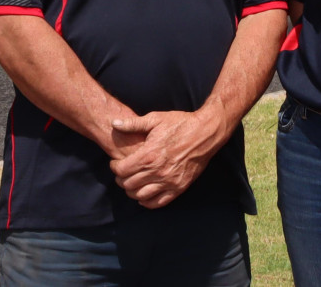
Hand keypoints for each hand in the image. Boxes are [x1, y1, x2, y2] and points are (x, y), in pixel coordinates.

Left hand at [108, 109, 223, 207]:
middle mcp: (157, 171)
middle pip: (128, 185)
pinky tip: (144, 194)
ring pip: (140, 195)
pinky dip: (147, 202)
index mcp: (149, 155)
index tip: (116, 163)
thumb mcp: (156, 119)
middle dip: (121, 179)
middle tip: (123, 173)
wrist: (206, 133)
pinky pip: (157, 202)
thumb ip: (133, 124)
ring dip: (132, 191)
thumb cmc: (181, 124)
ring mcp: (168, 181)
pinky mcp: (179, 187)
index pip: (121, 170)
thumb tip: (114, 123)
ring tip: (132, 183)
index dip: (114, 167)